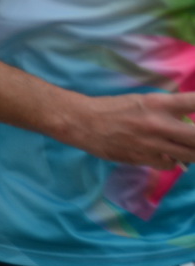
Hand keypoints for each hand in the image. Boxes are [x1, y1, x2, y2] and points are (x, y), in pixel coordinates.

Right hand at [61, 92, 194, 170]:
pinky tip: (163, 155)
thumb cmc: (112, 107)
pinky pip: (169, 165)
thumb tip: (186, 120)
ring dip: (191, 152)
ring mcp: (151, 144)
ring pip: (190, 155)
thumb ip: (166, 109)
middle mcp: (159, 123)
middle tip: (192, 137)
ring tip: (184, 147)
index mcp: (159, 103)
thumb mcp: (142, 100)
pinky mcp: (142, 159)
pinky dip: (170, 161)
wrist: (82, 122)